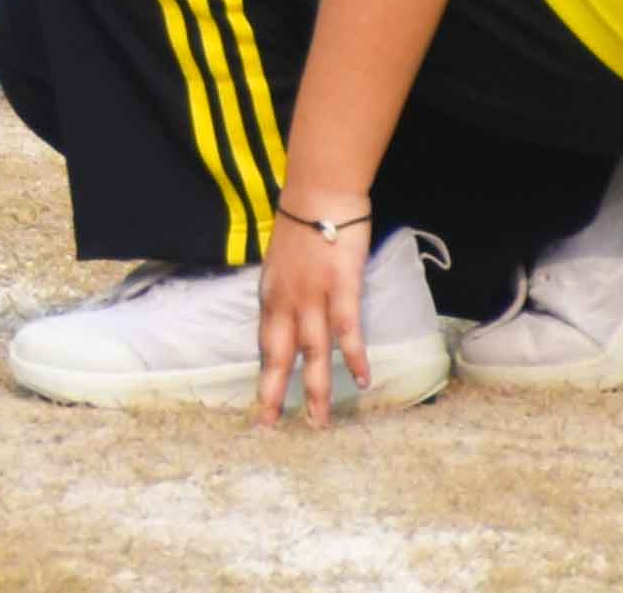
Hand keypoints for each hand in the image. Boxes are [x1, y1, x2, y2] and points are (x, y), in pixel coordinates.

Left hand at [257, 209, 375, 428]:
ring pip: (312, 352)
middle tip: (270, 427)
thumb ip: (284, 293)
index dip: (263, 375)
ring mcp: (313, 297)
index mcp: (270, 296)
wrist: (318, 195)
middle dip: (274, 393)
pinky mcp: (341, 288)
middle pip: (277, 355)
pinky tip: (363, 381)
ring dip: (316, 389)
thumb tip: (288, 316)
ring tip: (318, 422)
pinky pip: (347, 329)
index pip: (264, 344)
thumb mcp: (280, 264)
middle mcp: (285, 301)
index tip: (259, 405)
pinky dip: (354, 356)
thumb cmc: (302, 227)